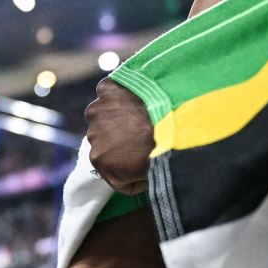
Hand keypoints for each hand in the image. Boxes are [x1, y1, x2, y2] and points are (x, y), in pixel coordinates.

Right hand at [84, 77, 153, 195]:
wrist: (175, 114)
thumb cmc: (164, 149)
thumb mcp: (149, 175)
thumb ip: (137, 179)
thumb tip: (142, 177)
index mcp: (99, 161)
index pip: (112, 170)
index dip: (130, 170)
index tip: (145, 164)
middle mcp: (92, 135)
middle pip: (106, 141)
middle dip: (122, 142)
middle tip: (146, 137)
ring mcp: (98, 109)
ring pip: (106, 116)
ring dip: (119, 117)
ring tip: (142, 116)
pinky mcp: (106, 88)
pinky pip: (110, 93)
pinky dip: (120, 96)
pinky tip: (137, 97)